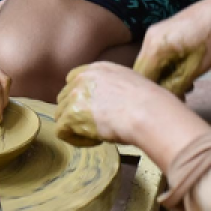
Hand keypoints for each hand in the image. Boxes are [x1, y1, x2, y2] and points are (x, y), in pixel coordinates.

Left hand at [56, 63, 196, 155]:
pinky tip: (94, 141)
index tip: (95, 111)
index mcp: (97, 68)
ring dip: (76, 128)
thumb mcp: (130, 83)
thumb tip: (111, 102)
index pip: (74, 81)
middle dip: (76, 114)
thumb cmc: (149, 103)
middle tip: (97, 126)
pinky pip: (62, 131)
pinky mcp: (71, 115)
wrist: (147, 112)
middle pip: (65, 99)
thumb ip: (113, 87)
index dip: (81, 99)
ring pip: (61, 115)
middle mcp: (82, 78)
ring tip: (97, 135)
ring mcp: (74, 95)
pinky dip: (75, 140)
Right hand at [134, 0, 210, 96]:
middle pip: (145, 70)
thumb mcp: (196, 68)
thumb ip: (176, 85)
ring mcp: (155, 32)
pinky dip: (167, 65)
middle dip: (160, 85)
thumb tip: (166, 99)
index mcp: (154, 47)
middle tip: (181, 95)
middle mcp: (149, 38)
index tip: (171, 103)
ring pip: (151, 62)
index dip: (155, 94)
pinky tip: (184, 70)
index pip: (144, 78)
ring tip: (187, 84)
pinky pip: (157, 53)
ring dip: (164, 76)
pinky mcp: (162, 30)